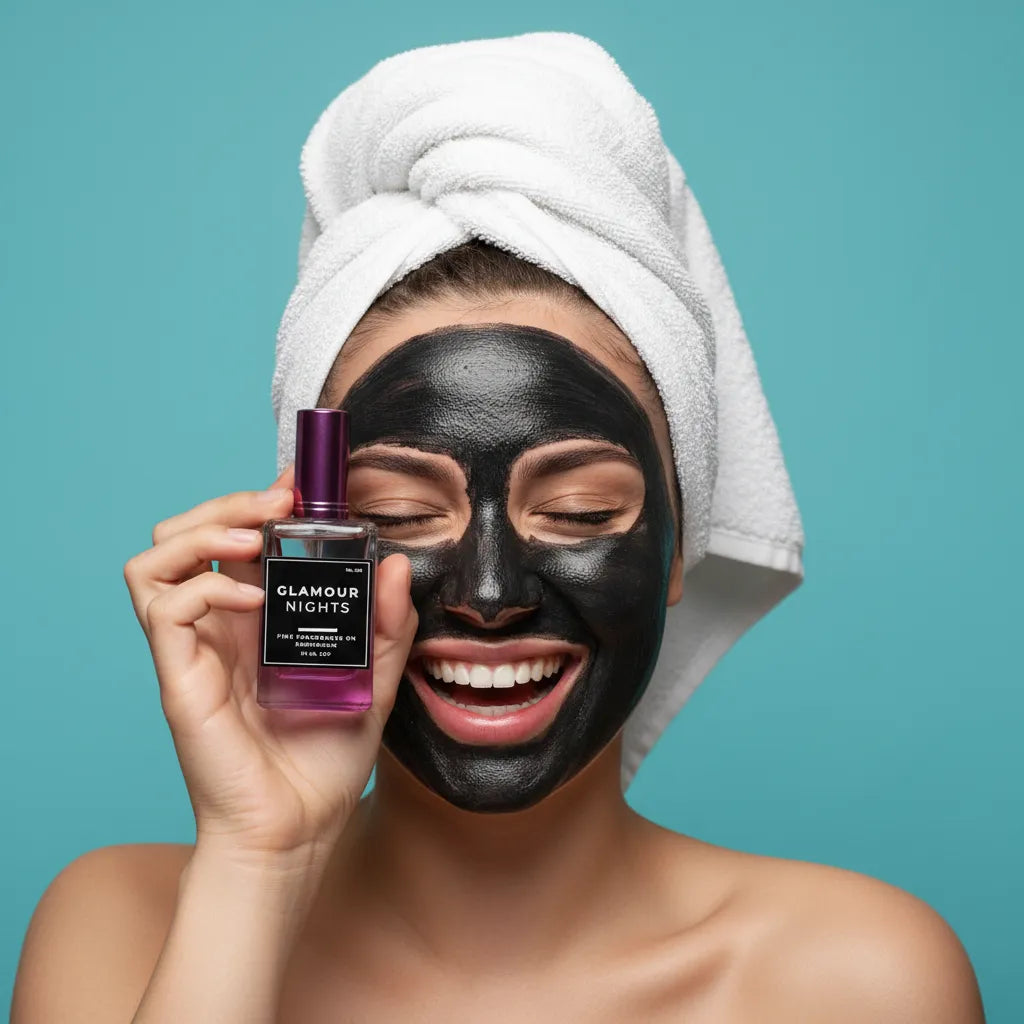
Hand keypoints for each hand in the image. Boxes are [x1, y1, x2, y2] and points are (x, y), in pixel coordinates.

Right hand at [123, 465, 416, 867]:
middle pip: (186, 535)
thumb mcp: (376, 681)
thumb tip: (395, 563)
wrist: (298, 831)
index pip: (235, 539)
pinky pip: (165, 610)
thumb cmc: (326, 761)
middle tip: (278, 504)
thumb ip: (388, 626)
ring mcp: (194, 650)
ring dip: (201, 532)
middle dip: (227, 503)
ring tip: (252, 539)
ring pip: (156, 560)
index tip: (299, 486)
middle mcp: (219, 626)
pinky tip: (251, 600)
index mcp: (257, 620)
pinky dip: (204, 588)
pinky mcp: (179, 677)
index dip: (257, 502)